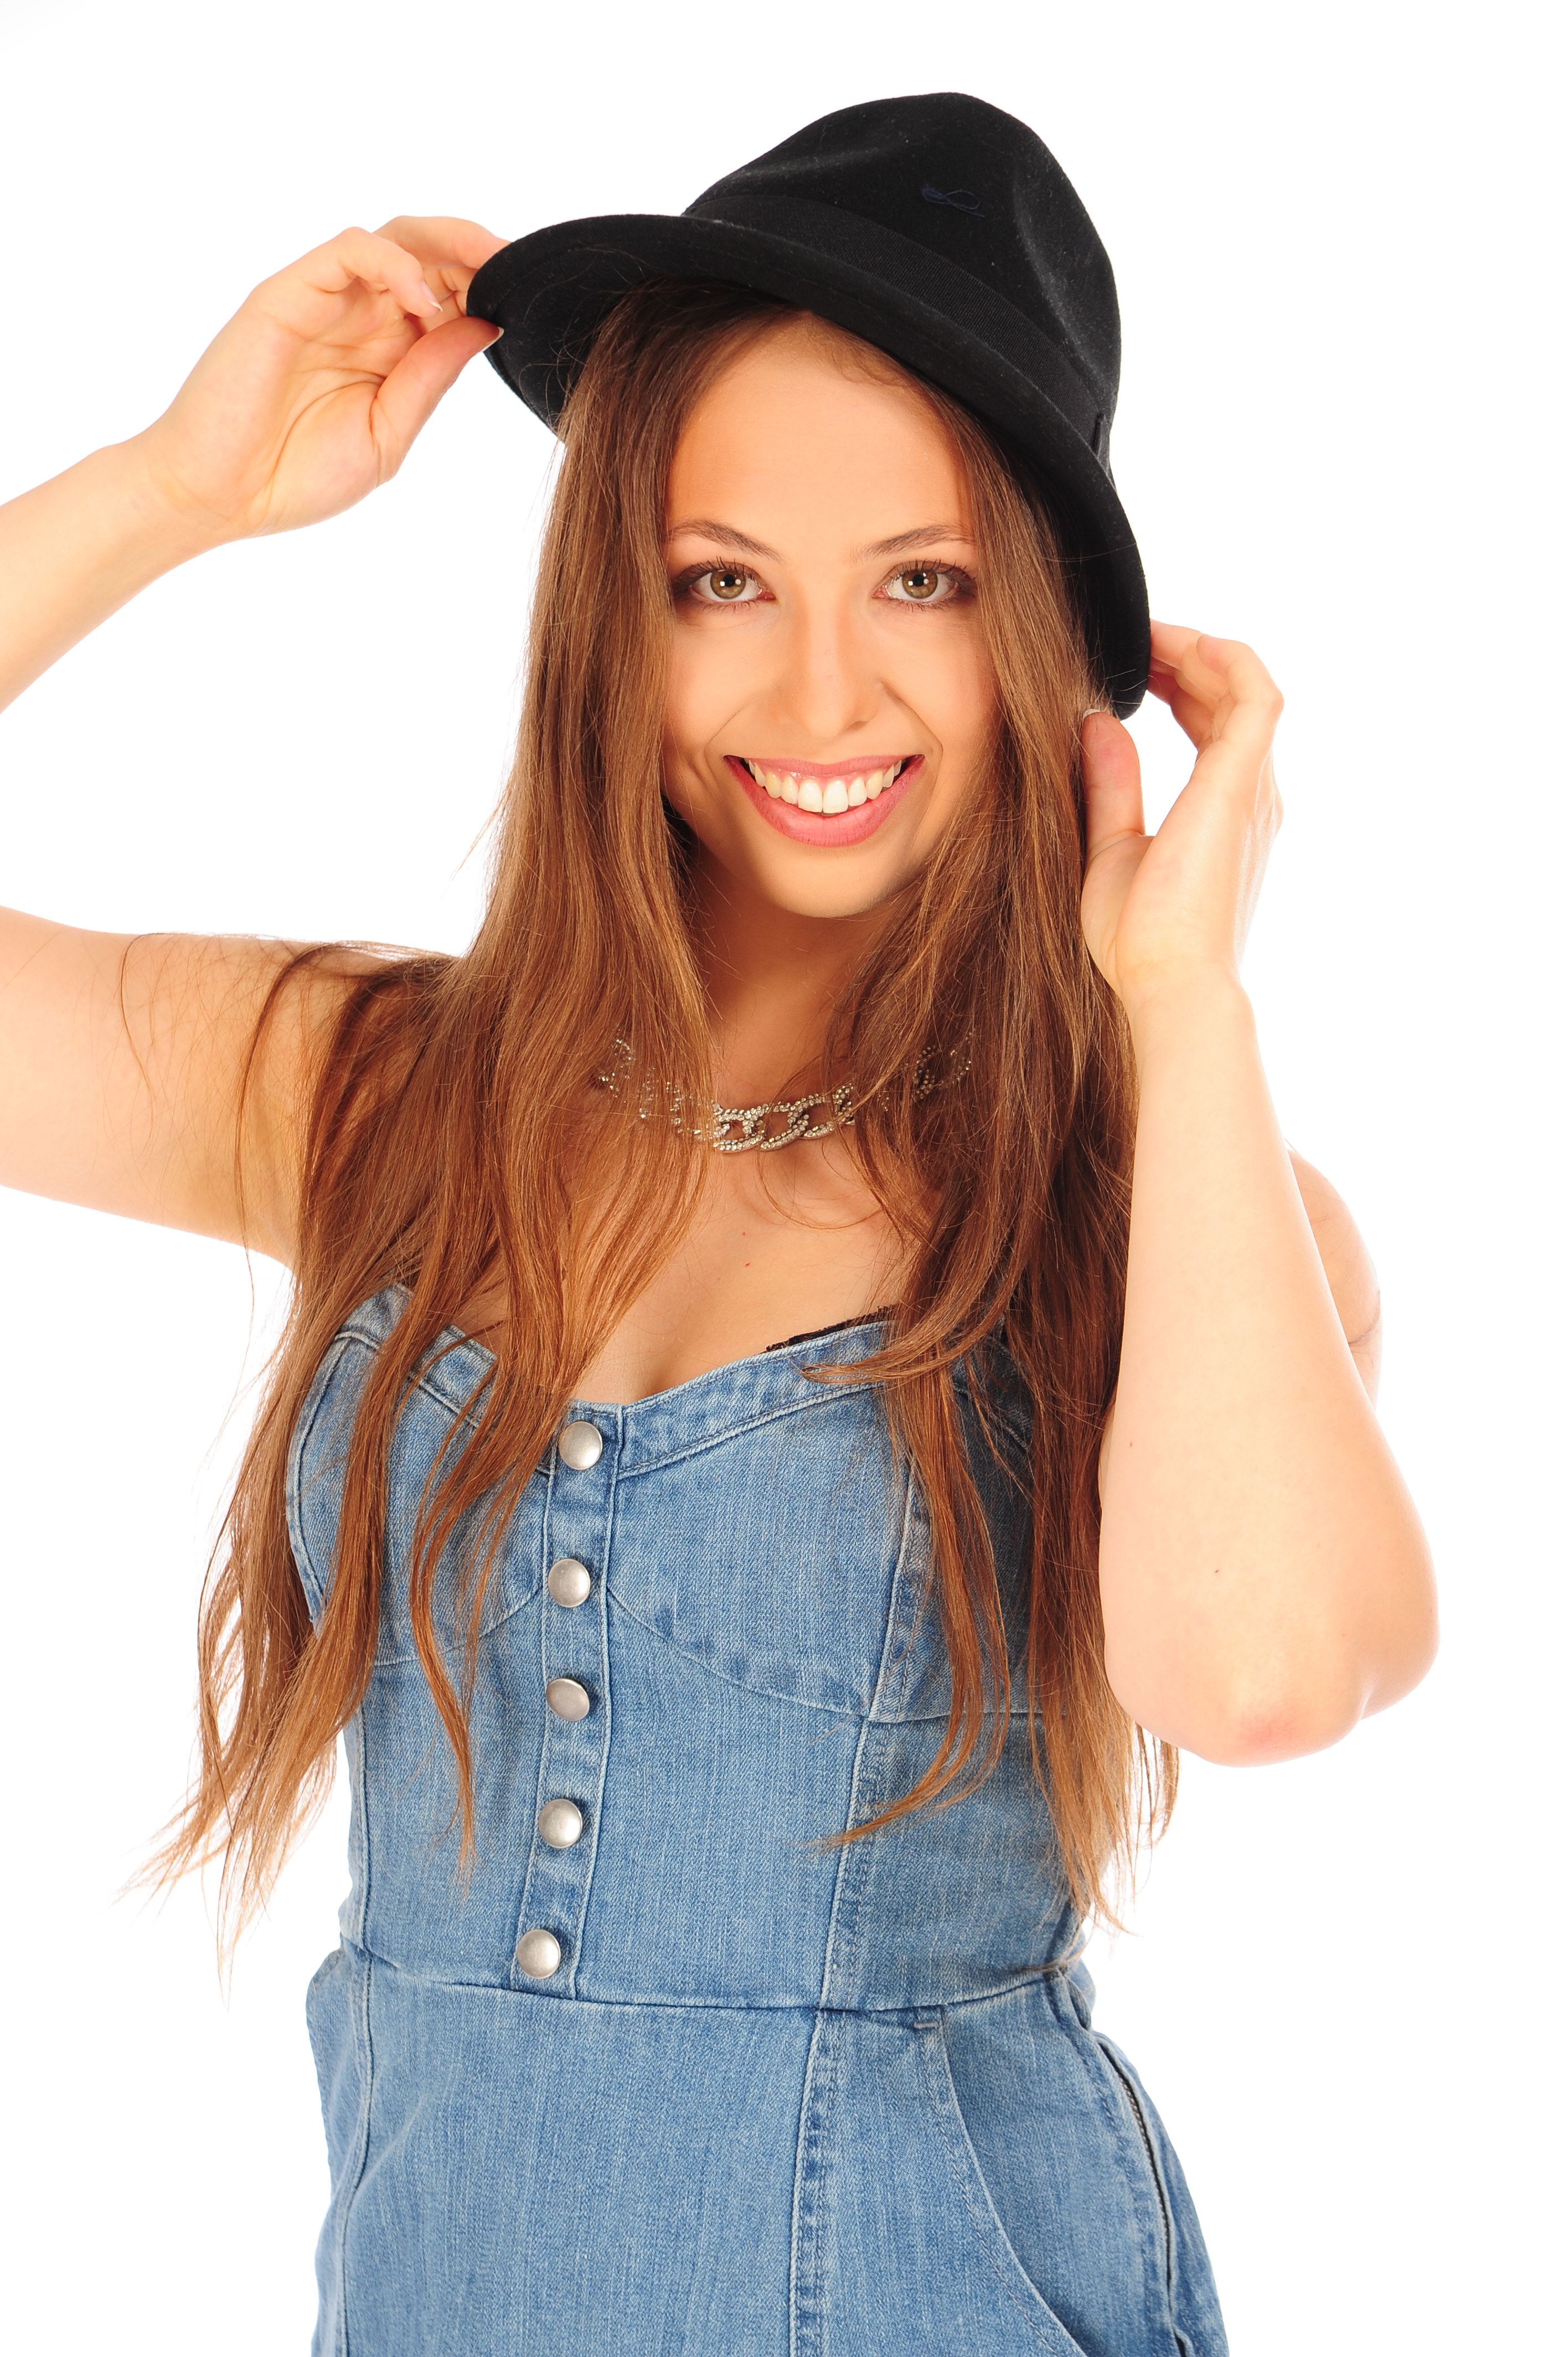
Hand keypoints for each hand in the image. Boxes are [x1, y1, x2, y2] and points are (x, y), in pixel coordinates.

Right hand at [129, 217, 506, 543]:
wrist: (217, 496)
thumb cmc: (293, 476)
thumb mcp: (388, 434)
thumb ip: (430, 379)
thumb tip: (486, 326)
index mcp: (385, 351)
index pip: (448, 297)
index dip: (490, 291)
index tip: (532, 302)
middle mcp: (359, 315)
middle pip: (429, 254)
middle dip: (480, 253)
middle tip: (524, 265)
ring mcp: (324, 298)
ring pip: (396, 238)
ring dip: (449, 245)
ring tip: (489, 269)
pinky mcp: (289, 291)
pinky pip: (350, 250)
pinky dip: (395, 264)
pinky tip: (424, 303)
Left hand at [1079, 623, 1283, 1019]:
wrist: (1169, 984)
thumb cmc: (1140, 941)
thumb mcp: (1110, 852)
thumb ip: (1111, 787)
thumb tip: (1096, 724)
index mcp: (1224, 812)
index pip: (1210, 724)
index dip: (1177, 684)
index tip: (1130, 667)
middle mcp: (1251, 795)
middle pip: (1229, 697)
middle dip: (1184, 657)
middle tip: (1132, 639)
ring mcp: (1253, 788)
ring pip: (1244, 685)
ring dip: (1198, 649)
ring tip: (1146, 633)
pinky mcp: (1242, 783)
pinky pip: (1253, 693)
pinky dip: (1221, 658)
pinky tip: (1173, 644)